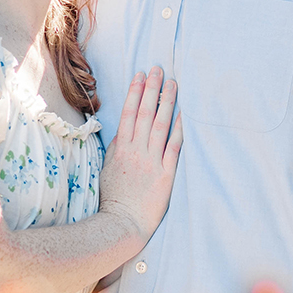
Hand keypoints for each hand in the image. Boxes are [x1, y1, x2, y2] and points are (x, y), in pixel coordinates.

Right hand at [98, 67, 183, 246]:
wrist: (122, 224)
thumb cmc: (113, 199)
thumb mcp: (107, 170)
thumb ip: (115, 150)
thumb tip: (121, 133)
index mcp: (121, 149)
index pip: (128, 113)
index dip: (134, 92)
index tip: (139, 75)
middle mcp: (136, 151)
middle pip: (144, 113)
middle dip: (151, 89)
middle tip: (158, 69)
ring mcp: (151, 162)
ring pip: (159, 125)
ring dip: (166, 102)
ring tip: (173, 84)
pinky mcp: (166, 175)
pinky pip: (174, 148)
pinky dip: (179, 130)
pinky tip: (184, 114)